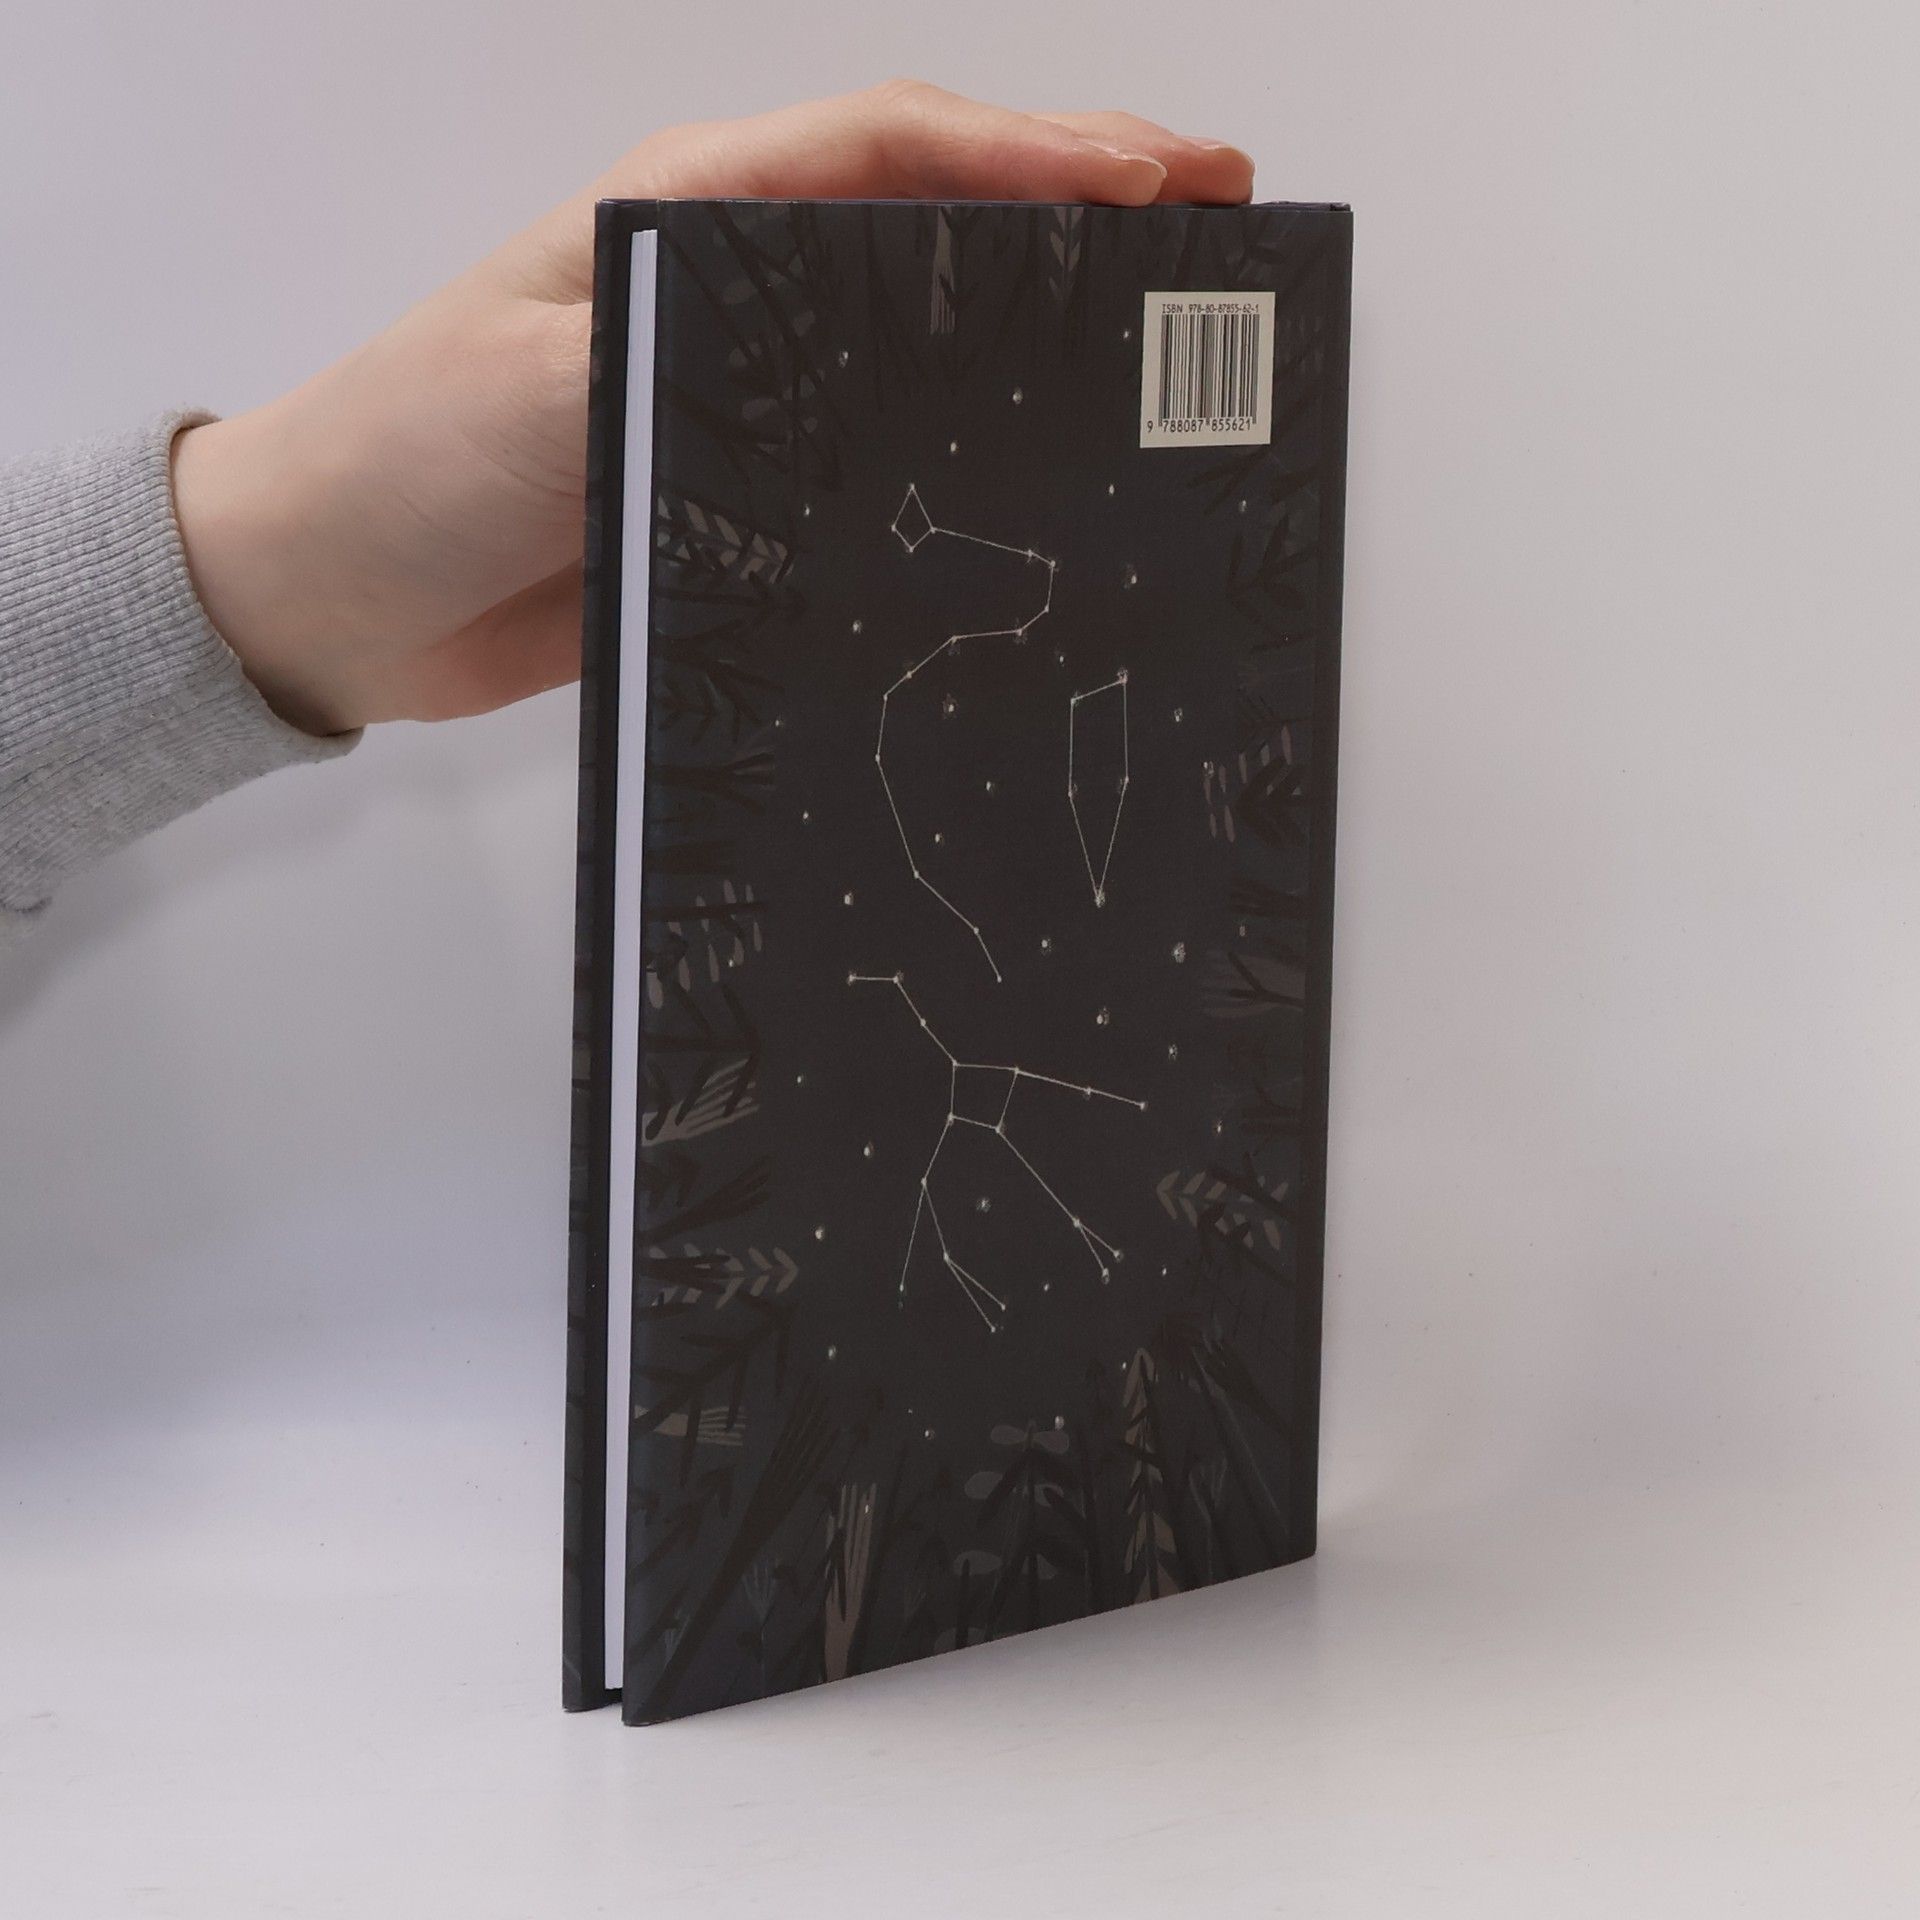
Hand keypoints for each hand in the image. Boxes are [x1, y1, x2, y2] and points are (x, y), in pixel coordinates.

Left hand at [169, 81, 1254, 735]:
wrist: (328, 595)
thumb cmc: (403, 458)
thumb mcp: (532, 393)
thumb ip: (675, 362)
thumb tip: (838, 370)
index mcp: (685, 214)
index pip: (889, 150)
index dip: (1032, 155)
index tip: (1156, 181)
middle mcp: (733, 285)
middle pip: (937, 221)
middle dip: (1081, 215)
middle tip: (1216, 233)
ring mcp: (747, 386)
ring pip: (926, 335)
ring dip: (1046, 329)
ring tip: (1166, 348)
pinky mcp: (744, 484)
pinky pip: (883, 451)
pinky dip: (972, 445)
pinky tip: (1047, 477)